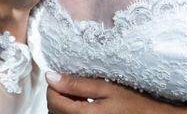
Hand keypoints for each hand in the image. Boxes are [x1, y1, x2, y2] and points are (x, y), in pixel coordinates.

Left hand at [46, 72, 186, 113]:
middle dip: (58, 96)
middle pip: (54, 111)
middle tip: (71, 84)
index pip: (53, 101)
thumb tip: (51, 76)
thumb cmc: (136, 104)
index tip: (61, 77)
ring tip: (79, 95)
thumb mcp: (107, 88)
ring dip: (64, 105)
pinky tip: (85, 105)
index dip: (53, 86)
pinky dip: (72, 112)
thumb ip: (77, 84)